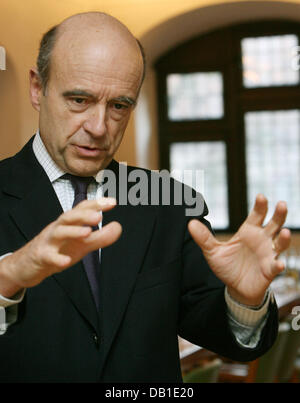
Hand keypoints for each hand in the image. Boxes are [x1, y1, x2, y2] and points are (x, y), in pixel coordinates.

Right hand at [0, 198, 120, 296]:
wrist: (28, 265)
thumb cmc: (59, 249)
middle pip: (69, 216)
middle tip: (99, 216)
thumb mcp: (83, 244)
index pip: (82, 209)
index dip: (96, 204)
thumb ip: (101, 236)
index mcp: (69, 223)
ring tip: (88, 232)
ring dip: (73, 231)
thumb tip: (118, 227)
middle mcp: (58, 228)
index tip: (113, 202)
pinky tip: (67, 261)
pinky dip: (57, 258)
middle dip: (84, 215)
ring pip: (58, 232)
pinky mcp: (41, 256)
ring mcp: (48, 241)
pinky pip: (48, 256)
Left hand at [188, 194, 290, 305]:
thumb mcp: (213, 251)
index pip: (257, 215)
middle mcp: (261, 240)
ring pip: (280, 243)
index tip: (261, 196)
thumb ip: (204, 238)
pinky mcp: (269, 270)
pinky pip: (276, 266)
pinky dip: (279, 265)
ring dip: (284, 238)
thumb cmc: (227, 266)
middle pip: (274, 223)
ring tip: (284, 232)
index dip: (260, 206)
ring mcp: (268, 254)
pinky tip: (279, 264)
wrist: (235, 287)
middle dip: (279, 214)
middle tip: (282, 204)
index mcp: (248, 231)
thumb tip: (190, 223)